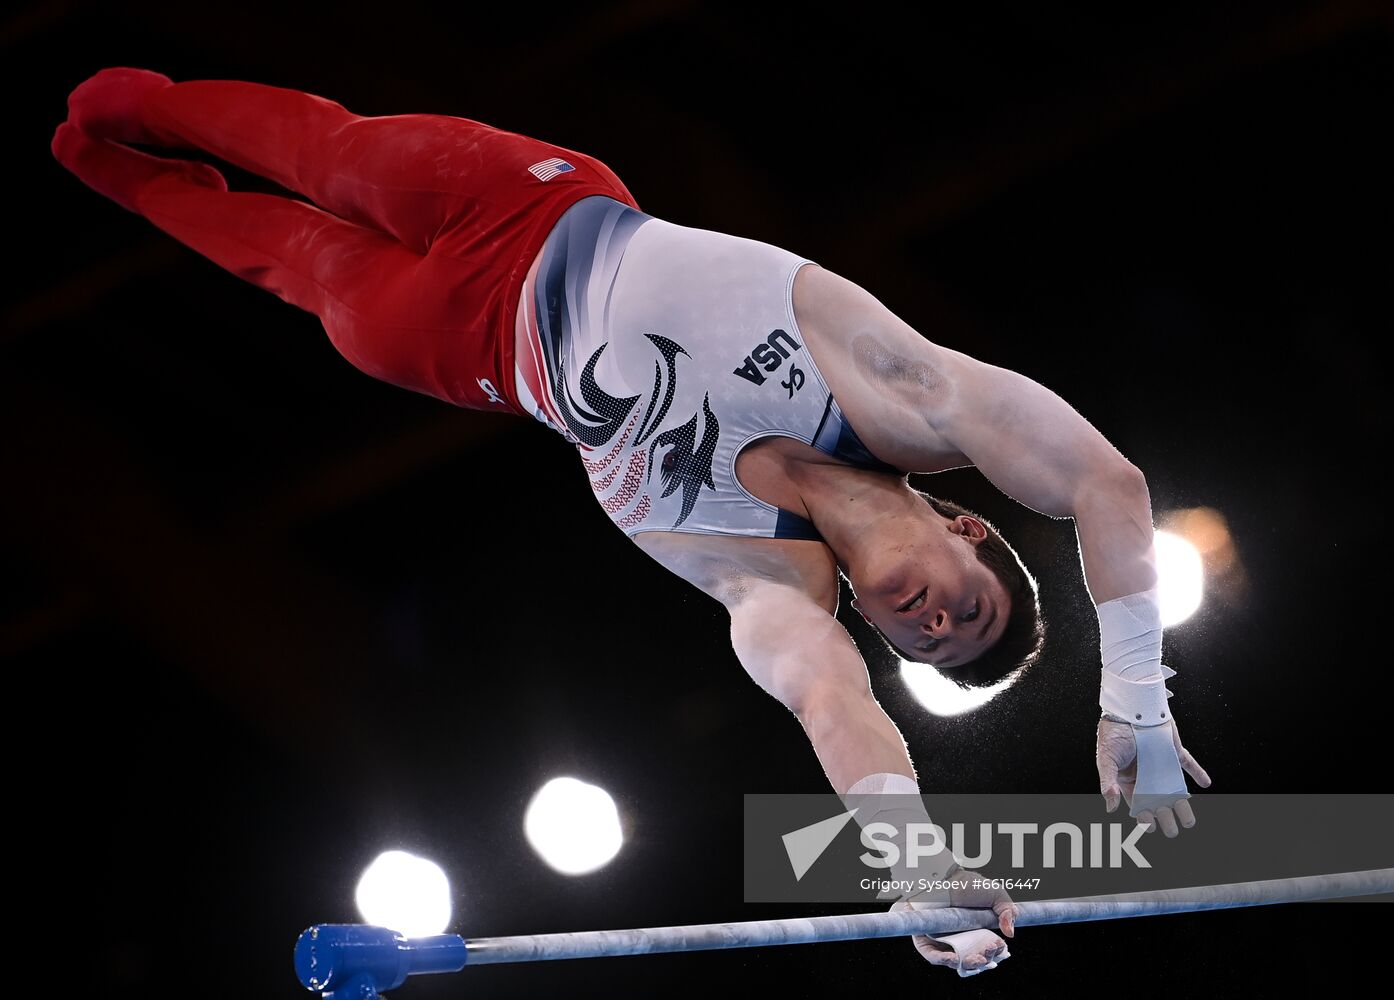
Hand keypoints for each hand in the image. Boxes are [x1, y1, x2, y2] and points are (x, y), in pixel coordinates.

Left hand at [889, 869, 1017, 975]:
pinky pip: (934, 956)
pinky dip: (944, 960)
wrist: (944, 875)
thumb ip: (1008, 911)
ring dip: (969, 965)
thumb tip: (1010, 933)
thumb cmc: (968, 883)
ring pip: (957, 963)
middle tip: (990, 950)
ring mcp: (944, 941)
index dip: (996, 953)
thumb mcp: (996, 894)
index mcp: (978, 934)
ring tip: (978, 958)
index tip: (1000, 947)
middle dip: (985, 960)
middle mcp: (961, 940)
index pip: (988, 952)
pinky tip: (955, 958)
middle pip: (975, 961)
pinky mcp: (926, 940)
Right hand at [1096, 715, 1211, 835]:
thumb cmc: (1112, 732)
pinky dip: (1197, 772)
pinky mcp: (1173, 751)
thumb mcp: (1106, 759)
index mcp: (1128, 779)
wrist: (1129, 708)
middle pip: (1157, 800)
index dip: (1144, 816)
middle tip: (1172, 830)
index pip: (1138, 803)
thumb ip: (1107, 782)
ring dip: (1182, 803)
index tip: (1151, 827)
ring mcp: (1161, 764)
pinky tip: (1205, 782)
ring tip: (1189, 820)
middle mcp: (1146, 774)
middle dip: (1164, 816)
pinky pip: (1188, 763)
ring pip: (1174, 788)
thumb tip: (1110, 807)